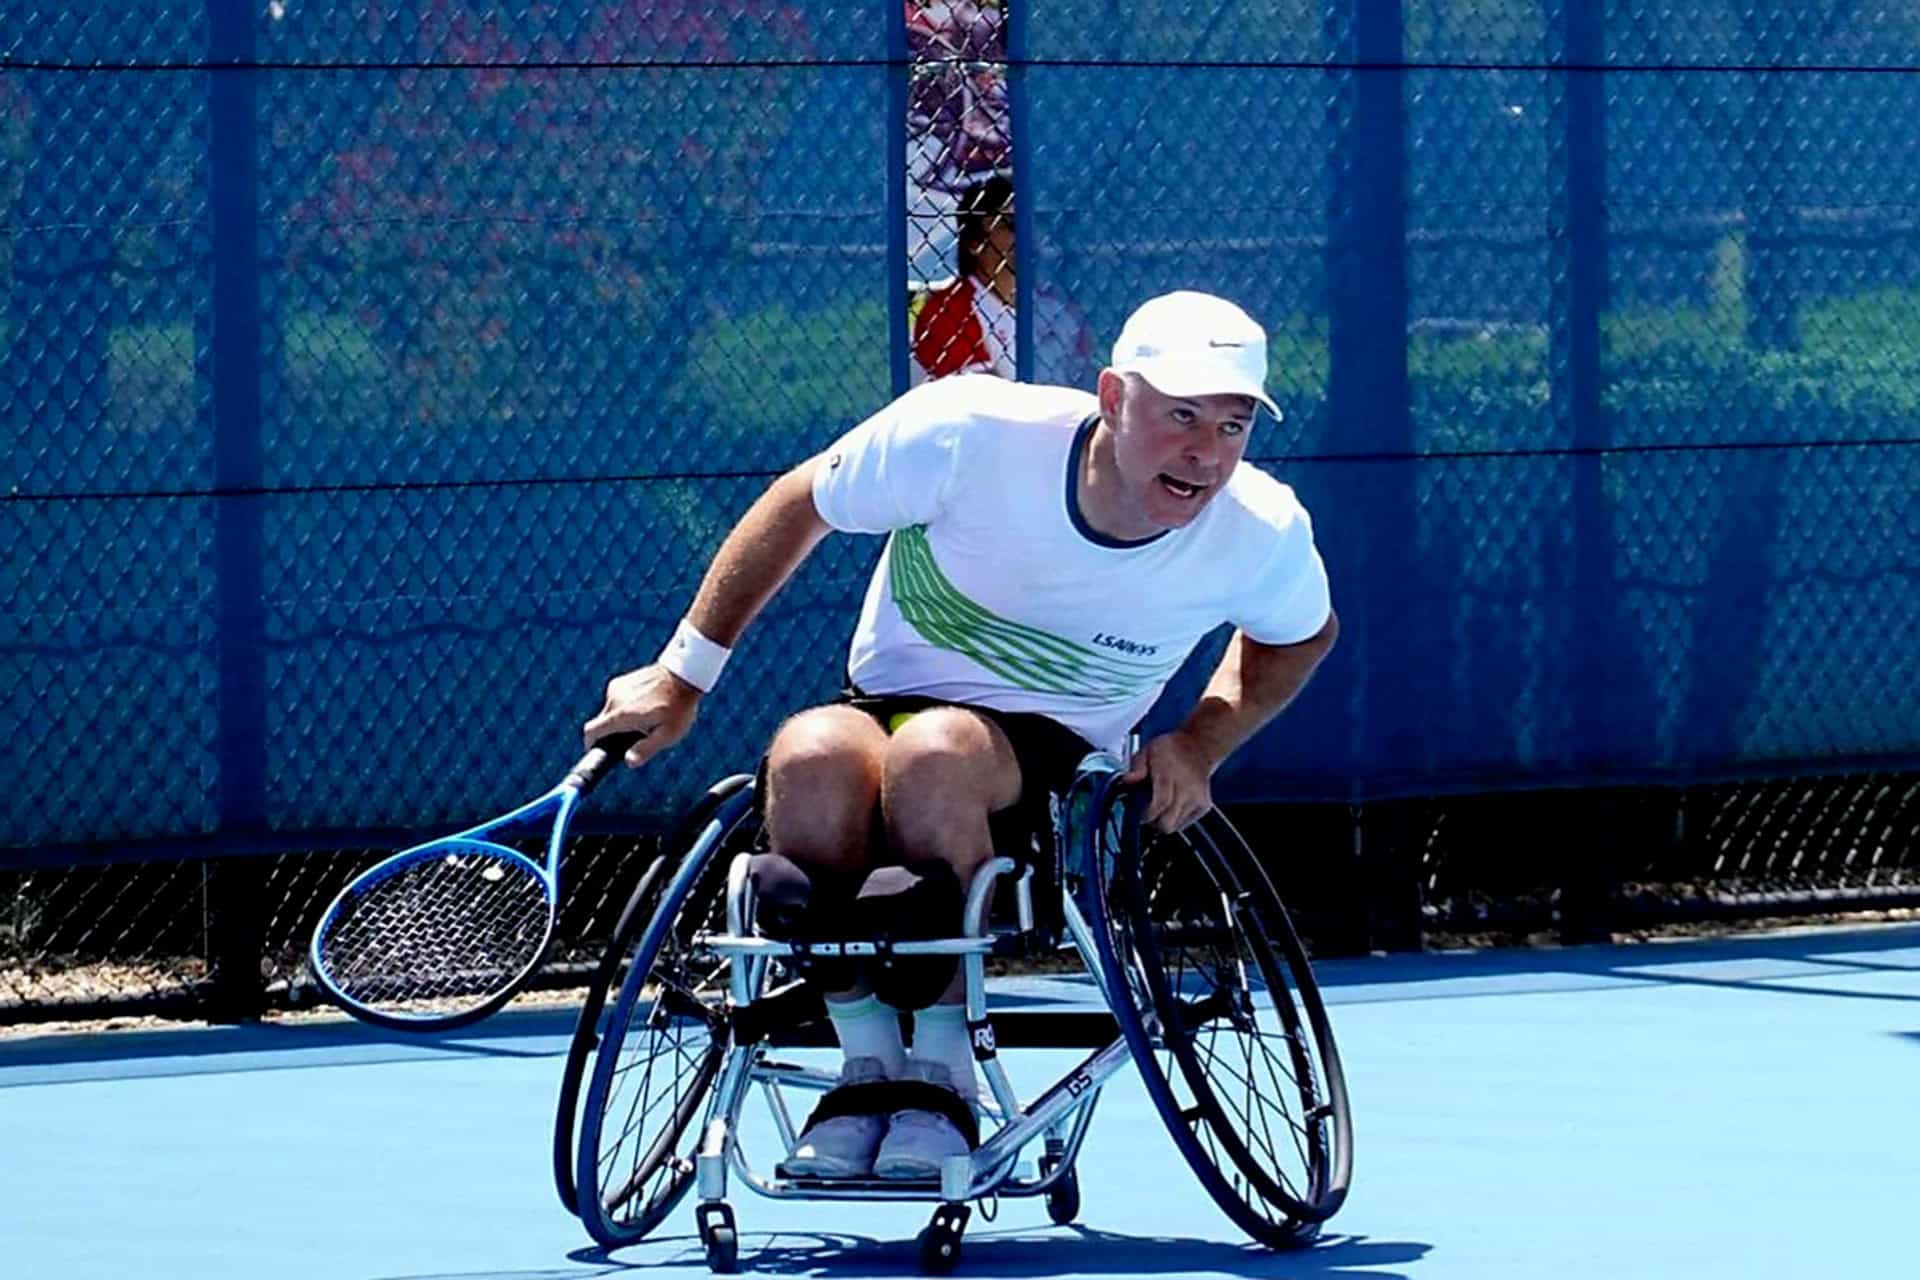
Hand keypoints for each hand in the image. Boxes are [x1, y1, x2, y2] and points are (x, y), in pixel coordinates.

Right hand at [582, 665, 702, 767]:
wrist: (685, 673)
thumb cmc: (678, 707)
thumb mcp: (668, 734)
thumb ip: (646, 749)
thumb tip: (628, 762)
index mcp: (621, 715)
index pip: (591, 731)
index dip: (590, 745)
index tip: (598, 751)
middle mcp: (614, 699)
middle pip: (602, 723)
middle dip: (614, 733)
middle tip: (638, 737)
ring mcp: (618, 686)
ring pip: (611, 711)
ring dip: (622, 719)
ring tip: (648, 719)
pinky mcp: (623, 680)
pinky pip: (618, 699)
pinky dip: (626, 706)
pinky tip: (648, 706)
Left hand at [1120, 731, 1215, 832]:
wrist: (1198, 747)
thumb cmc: (1171, 750)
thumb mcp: (1147, 751)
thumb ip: (1137, 767)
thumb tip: (1127, 780)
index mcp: (1168, 776)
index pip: (1159, 805)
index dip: (1147, 815)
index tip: (1140, 813)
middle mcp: (1185, 791)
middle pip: (1167, 822)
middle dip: (1153, 822)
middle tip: (1148, 813)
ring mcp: (1196, 800)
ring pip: (1175, 826)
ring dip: (1164, 821)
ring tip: (1160, 807)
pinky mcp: (1203, 807)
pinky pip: (1185, 824)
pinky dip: (1176, 820)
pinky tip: (1172, 806)